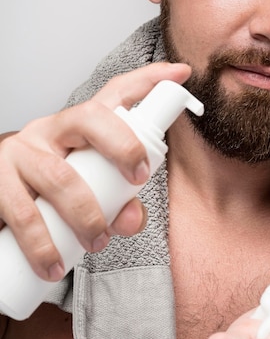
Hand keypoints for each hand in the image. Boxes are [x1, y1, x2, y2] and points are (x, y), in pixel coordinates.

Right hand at [0, 62, 190, 281]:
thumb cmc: (55, 186)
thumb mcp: (90, 183)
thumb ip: (120, 200)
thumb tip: (129, 219)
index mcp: (79, 124)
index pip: (115, 92)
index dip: (149, 80)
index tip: (180, 74)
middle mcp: (50, 129)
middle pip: (90, 118)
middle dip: (123, 147)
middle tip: (137, 181)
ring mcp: (21, 152)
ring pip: (59, 176)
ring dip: (86, 215)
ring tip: (97, 243)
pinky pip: (23, 213)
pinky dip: (43, 244)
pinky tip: (54, 264)